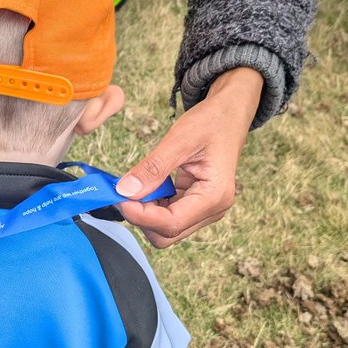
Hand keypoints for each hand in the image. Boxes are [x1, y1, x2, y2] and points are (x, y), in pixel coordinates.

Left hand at [115, 68, 263, 247]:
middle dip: (141, 217)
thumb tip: (125, 190)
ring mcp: (205, 209)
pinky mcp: (195, 204)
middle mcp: (213, 210)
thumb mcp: (180, 139)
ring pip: (165, 228)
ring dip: (145, 211)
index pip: (171, 223)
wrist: (229, 114)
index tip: (118, 197)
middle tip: (123, 190)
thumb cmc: (212, 122)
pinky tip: (146, 184)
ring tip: (134, 184)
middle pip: (167, 234)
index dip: (141, 215)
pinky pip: (168, 215)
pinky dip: (151, 204)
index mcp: (215, 196)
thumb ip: (153, 167)